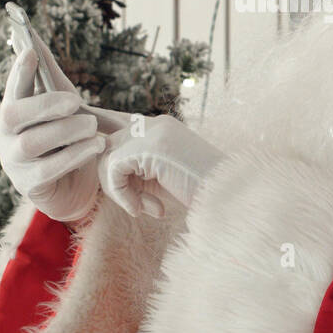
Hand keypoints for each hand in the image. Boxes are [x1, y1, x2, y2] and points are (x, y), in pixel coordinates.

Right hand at [0, 47, 105, 222]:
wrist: (75, 186)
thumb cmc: (67, 140)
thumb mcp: (63, 109)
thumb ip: (51, 83)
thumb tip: (34, 41)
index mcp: (12, 111)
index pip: (12, 88)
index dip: (20, 71)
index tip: (30, 52)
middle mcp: (5, 135)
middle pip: (14, 114)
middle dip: (45, 104)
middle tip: (76, 101)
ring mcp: (14, 162)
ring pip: (32, 141)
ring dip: (66, 130)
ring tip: (91, 126)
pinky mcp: (29, 185)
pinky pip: (49, 169)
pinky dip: (75, 154)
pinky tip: (96, 146)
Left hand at [98, 115, 225, 217]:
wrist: (231, 198)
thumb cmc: (202, 195)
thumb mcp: (166, 178)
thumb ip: (140, 169)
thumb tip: (106, 168)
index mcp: (163, 127)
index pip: (116, 123)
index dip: (103, 142)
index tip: (101, 167)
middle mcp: (156, 123)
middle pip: (109, 145)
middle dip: (115, 180)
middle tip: (138, 205)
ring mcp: (152, 132)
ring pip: (106, 156)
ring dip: (118, 190)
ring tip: (142, 208)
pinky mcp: (149, 147)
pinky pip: (113, 169)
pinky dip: (121, 194)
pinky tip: (140, 209)